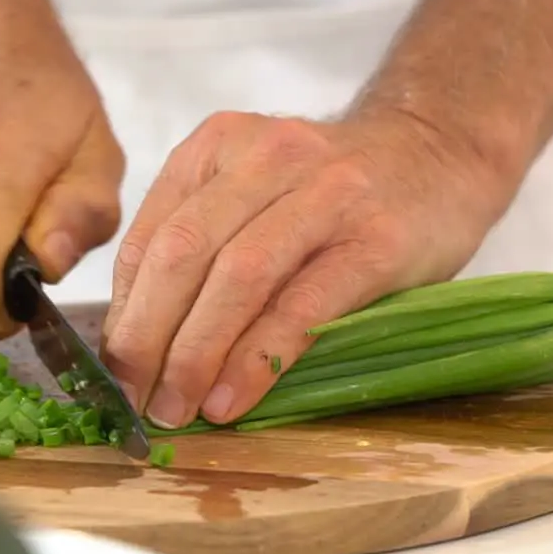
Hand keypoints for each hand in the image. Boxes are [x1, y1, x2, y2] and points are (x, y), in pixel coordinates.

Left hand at [100, 110, 513, 428]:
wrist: (440, 150)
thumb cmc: (335, 189)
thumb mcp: (255, 188)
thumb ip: (201, 242)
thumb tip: (138, 336)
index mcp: (220, 145)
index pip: (152, 236)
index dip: (124, 311)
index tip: (112, 372)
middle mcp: (269, 158)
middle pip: (184, 253)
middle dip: (146, 337)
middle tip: (132, 398)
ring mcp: (328, 195)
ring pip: (238, 277)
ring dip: (195, 354)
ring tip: (175, 409)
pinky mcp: (375, 241)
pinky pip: (301, 307)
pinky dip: (257, 359)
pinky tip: (231, 399)